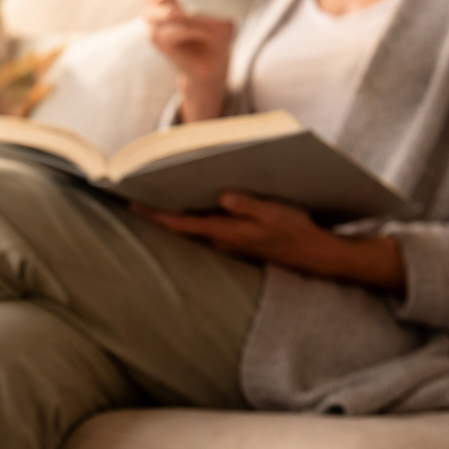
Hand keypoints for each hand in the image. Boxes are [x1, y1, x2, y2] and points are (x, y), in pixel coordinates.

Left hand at [133, 191, 406, 292]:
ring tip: (156, 193)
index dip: (156, 215)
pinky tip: (193, 202)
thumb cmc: (297, 232)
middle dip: (159, 211)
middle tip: (135, 194)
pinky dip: (196, 216)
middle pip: (182, 226)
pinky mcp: (238, 240)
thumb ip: (249, 205)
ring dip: (176, 214)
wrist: (316, 255)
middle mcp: (223, 240)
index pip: (182, 224)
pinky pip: (209, 227)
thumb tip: (225, 196)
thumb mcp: (276, 213)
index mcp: (227, 232)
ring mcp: (229, 242)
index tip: (133, 205)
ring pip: (195, 227)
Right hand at [144, 0, 232, 122]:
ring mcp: (152, 21)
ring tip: (221, 25)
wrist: (211, 64)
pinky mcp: (156, 39)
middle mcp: (155, 2)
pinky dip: (197, 31)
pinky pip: (176, 30)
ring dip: (200, 18)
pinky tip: (212, 34)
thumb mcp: (222, 8)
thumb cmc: (217, 33)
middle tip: (218, 5)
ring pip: (174, 12)